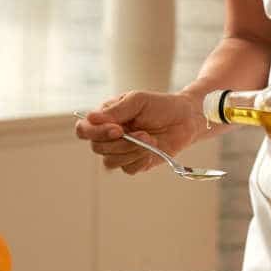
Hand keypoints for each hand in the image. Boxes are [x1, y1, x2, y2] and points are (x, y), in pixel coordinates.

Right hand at [75, 91, 203, 174]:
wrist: (185, 119)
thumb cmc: (160, 106)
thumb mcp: (138, 100)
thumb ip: (116, 110)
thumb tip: (91, 118)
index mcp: (105, 118)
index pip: (84, 129)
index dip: (95, 133)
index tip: (117, 129)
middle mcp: (109, 136)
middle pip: (97, 148)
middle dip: (120, 143)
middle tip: (143, 133)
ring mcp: (121, 151)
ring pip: (110, 162)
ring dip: (130, 152)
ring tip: (150, 139)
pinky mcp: (135, 163)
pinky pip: (128, 169)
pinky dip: (140, 160)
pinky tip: (152, 149)